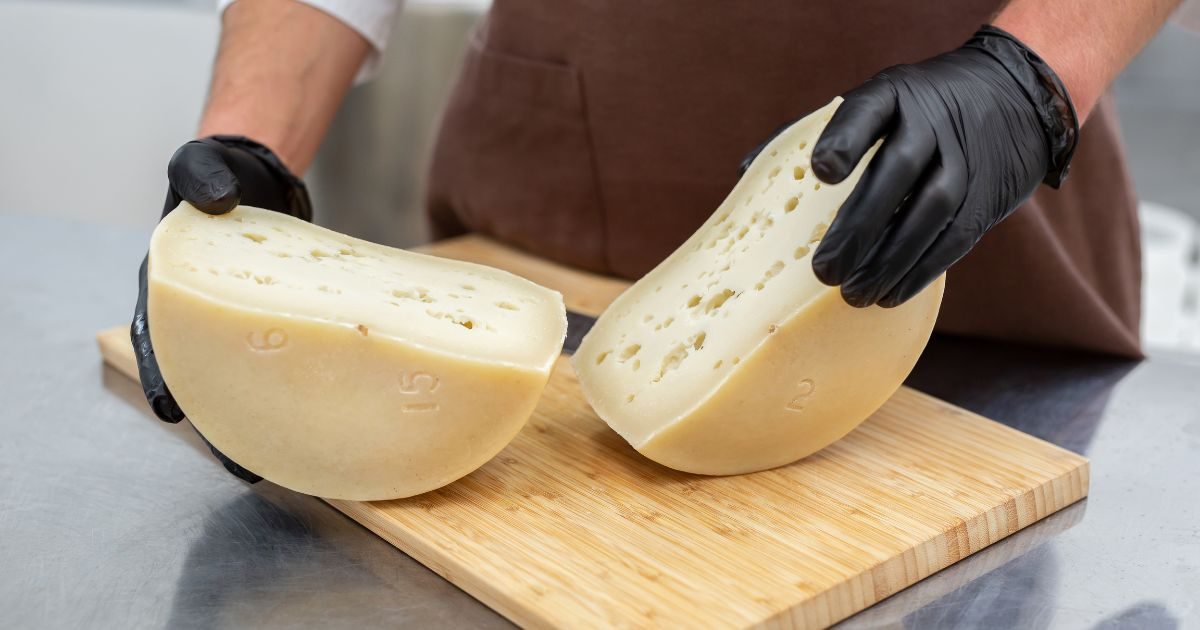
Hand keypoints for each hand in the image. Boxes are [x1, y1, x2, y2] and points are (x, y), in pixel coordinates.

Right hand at [131, 135, 311, 482]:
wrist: (253, 173)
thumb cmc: (216, 171)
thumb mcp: (199, 162)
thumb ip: (200, 175)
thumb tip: (221, 200)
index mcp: (169, 287)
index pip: (156, 339)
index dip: (162, 378)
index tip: (171, 413)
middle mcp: (199, 314)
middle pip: (204, 378)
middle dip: (221, 423)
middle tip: (243, 464)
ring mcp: (238, 322)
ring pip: (244, 379)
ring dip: (262, 419)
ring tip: (289, 459)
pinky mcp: (274, 322)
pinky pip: (283, 360)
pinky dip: (297, 387)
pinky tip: (325, 413)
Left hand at [744, 26, 1077, 307]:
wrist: (1011, 99)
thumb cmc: (911, 112)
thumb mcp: (872, 102)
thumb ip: (810, 133)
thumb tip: (745, 174)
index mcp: (892, 95)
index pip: (867, 113)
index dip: (846, 140)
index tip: (821, 171)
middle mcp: (931, 124)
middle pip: (897, 172)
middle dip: (859, 225)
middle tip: (824, 270)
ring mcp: (962, 160)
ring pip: (929, 213)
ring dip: (889, 260)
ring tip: (852, 294)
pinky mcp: (984, 198)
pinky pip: (953, 239)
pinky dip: (920, 271)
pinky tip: (889, 295)